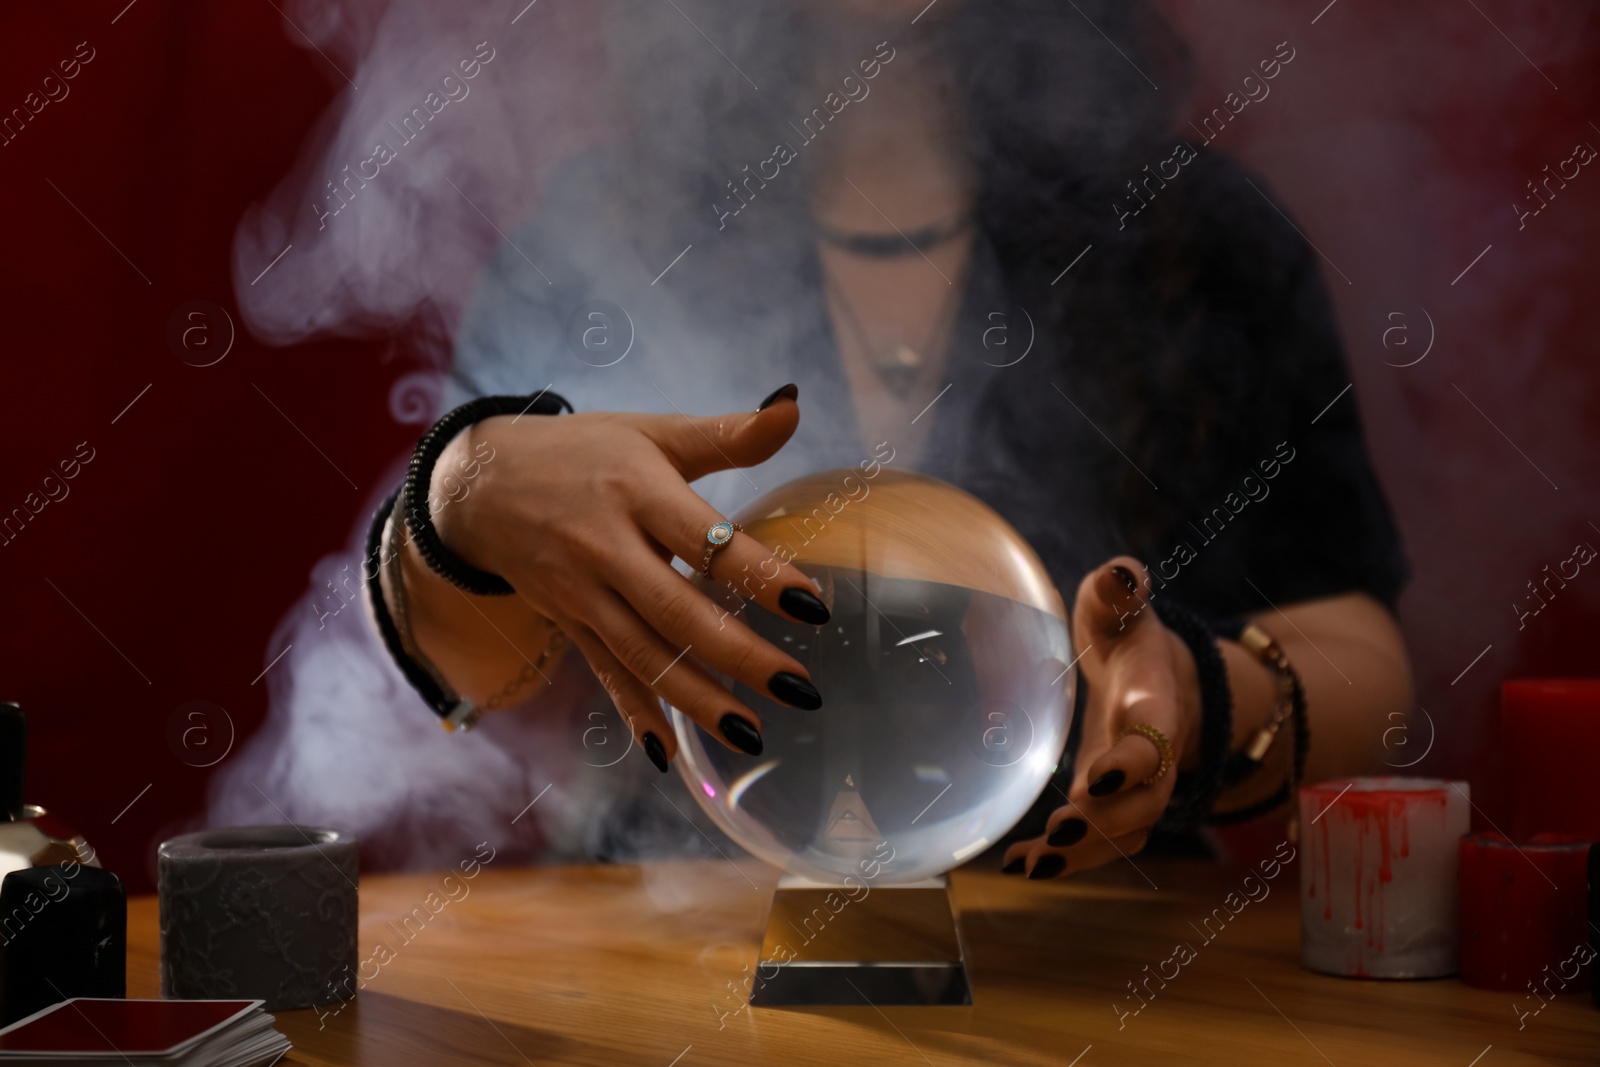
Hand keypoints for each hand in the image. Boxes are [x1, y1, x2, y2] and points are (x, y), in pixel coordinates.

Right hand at [434, 385, 828, 766]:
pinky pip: (607, 674)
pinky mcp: (570, 623)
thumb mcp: (652, 432)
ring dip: (698, 699)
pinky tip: (670, 757)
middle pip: (677, 612)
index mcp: (636, 492)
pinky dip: (637, 715)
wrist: (480, 484)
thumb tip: (794, 405)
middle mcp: (605, 549)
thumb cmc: (585, 452)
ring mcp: (583, 594)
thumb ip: (727, 433)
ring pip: (644, 655)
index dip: (760, 575)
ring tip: (752, 734)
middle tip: (799, 688)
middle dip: (739, 656)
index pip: (706, 541)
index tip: (813, 607)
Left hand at [1000, 557, 1200, 878]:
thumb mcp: (1122, 608)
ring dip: (1082, 854)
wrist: (1160, 677)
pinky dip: (1066, 859)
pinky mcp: (1113, 804)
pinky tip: (1020, 864)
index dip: (1132, 763)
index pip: (1154, 736)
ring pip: (1126, 832)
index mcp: (1154, 700)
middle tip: (1060, 830)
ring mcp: (1137, 786)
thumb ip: (1119, 592)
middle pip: (1147, 799)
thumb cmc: (1128, 635)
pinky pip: (1101, 842)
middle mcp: (1155, 750)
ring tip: (1030, 864)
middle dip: (1108, 821)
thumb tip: (1124, 573)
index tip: (1096, 779)